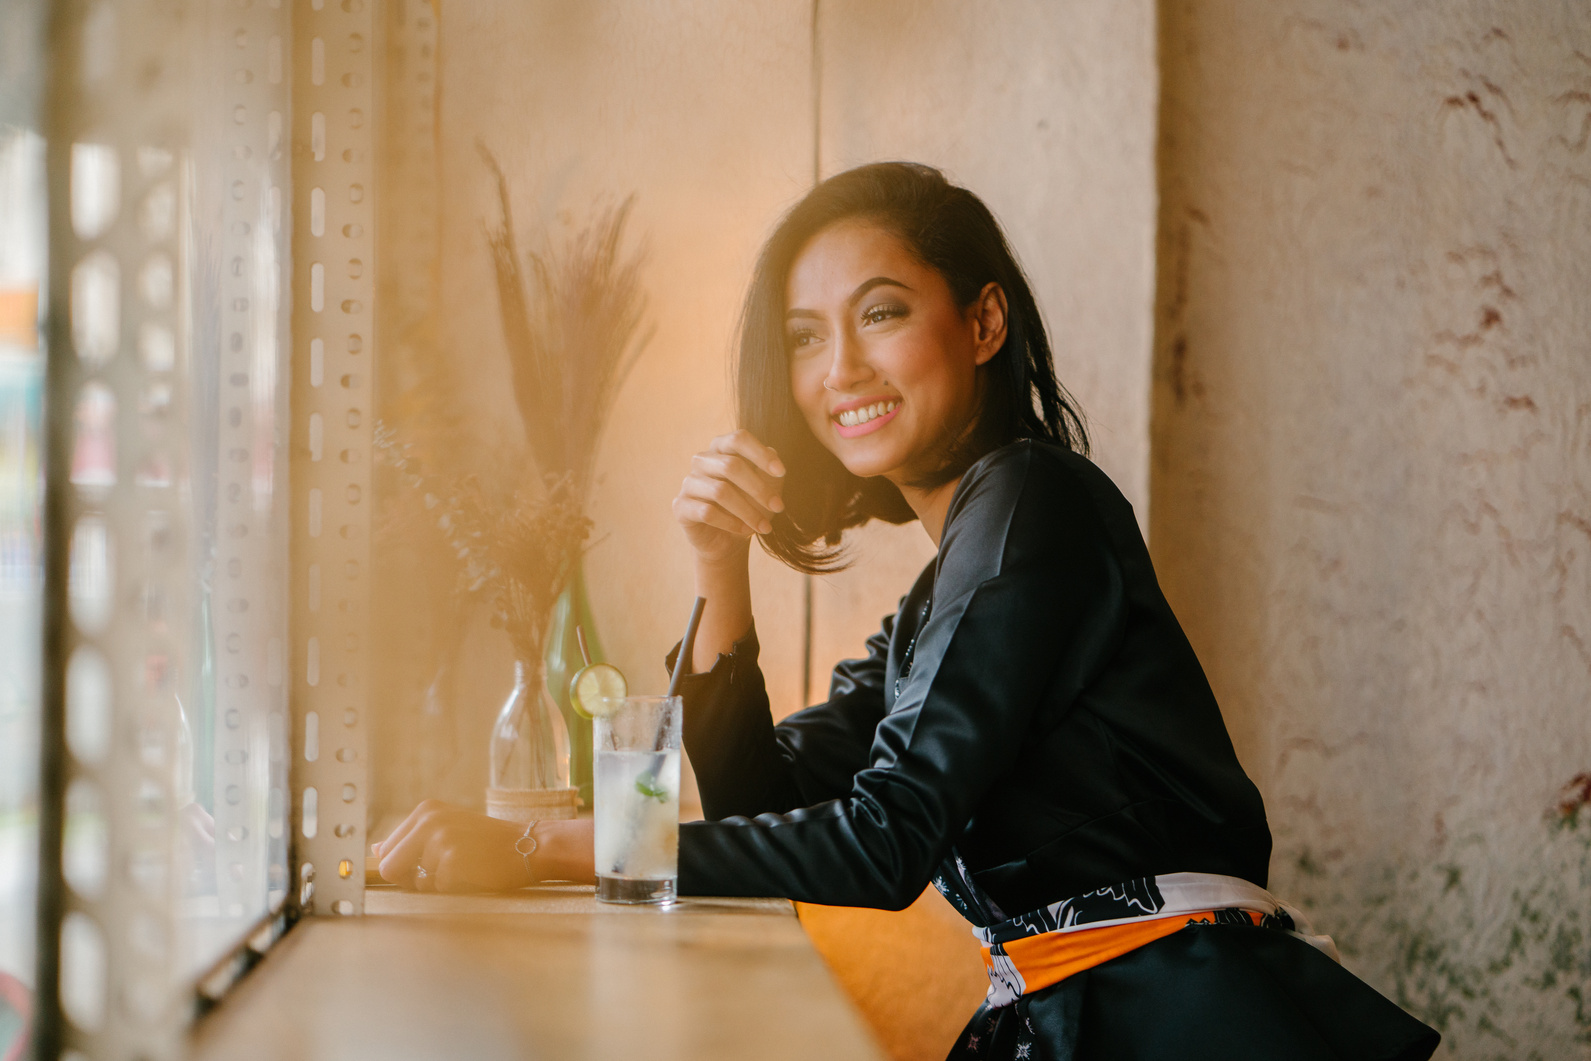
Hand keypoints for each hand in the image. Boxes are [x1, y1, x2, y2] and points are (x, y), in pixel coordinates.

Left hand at [373, 800, 533, 892]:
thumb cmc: (488, 843)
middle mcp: (429, 820)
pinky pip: (438, 889)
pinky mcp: (453, 861)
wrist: (530, 845)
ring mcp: (441, 839)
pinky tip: (474, 873)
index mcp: (425, 810)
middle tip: (441, 872)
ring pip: (415, 883)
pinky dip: (454, 888)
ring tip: (466, 868)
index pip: (385, 850)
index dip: (401, 867)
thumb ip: (411, 840)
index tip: (423, 867)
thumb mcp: (448, 829)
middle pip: (389, 867)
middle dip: (409, 879)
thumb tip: (374, 849)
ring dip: (437, 883)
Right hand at [672, 429, 785, 565]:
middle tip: (778, 507)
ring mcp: (689, 482)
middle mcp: (702, 460)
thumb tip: (773, 453)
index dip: (760, 453)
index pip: (738, 439)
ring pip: (720, 491)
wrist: (728, 540)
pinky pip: (707, 512)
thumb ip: (770, 471)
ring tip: (764, 526)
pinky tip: (745, 531)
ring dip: (748, 511)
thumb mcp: (767, 488)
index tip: (781, 472)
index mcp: (721, 448)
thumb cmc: (749, 506)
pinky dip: (731, 523)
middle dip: (759, 488)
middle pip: (731, 465)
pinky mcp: (680, 506)